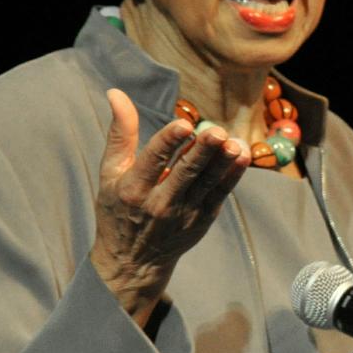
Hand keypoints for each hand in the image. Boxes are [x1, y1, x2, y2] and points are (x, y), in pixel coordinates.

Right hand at [90, 88, 249, 325]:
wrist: (134, 260)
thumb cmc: (119, 208)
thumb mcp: (110, 173)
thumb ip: (120, 133)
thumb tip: (116, 92)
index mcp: (133, 189)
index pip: (152, 161)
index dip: (168, 142)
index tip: (183, 124)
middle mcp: (159, 204)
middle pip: (185, 174)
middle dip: (202, 152)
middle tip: (217, 132)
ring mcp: (183, 214)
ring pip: (207, 184)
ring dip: (223, 163)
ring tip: (234, 143)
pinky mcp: (202, 220)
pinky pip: (220, 194)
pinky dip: (232, 176)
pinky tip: (242, 156)